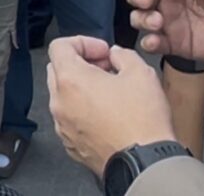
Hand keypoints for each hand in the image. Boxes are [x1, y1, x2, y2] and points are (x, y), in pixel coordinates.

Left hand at [47, 37, 176, 175]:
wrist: (145, 162)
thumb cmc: (142, 120)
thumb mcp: (140, 72)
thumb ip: (122, 54)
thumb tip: (115, 55)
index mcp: (71, 80)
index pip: (59, 46)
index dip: (83, 42)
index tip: (102, 51)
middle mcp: (60, 103)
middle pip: (58, 69)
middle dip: (81, 63)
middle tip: (107, 68)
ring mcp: (63, 126)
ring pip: (63, 96)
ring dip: (81, 88)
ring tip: (110, 92)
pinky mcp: (71, 144)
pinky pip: (70, 119)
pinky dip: (83, 110)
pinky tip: (107, 114)